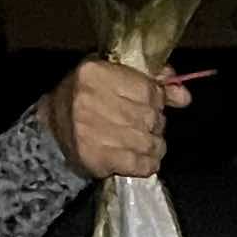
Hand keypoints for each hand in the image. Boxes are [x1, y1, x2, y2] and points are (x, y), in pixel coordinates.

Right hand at [42, 54, 188, 182]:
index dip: (157, 100)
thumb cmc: (86, 101)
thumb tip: (185, 96)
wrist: (52, 131)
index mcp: (95, 72)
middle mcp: (91, 99)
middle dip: (155, 124)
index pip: (148, 89)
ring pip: (148, 141)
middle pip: (150, 116)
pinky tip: (143, 160)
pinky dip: (147, 164)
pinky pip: (139, 164)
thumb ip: (152, 83)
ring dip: (154, 146)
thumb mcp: (113, 79)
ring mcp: (92, 130)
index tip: (152, 105)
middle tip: (147, 127)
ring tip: (146, 144)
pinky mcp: (96, 157)